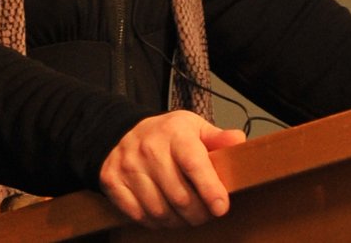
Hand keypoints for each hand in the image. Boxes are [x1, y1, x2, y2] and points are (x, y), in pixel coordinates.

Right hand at [96, 110, 242, 228]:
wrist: (122, 132)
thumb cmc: (167, 134)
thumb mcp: (194, 127)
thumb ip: (218, 137)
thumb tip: (238, 142)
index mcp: (175, 135)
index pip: (194, 165)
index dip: (209, 190)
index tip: (221, 207)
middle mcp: (149, 151)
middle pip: (178, 195)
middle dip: (198, 213)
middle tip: (208, 215)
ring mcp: (128, 168)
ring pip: (159, 209)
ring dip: (179, 221)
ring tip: (190, 218)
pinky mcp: (112, 182)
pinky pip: (137, 213)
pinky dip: (156, 222)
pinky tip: (168, 218)